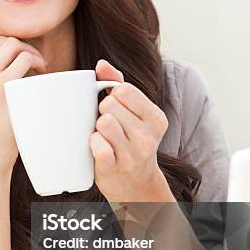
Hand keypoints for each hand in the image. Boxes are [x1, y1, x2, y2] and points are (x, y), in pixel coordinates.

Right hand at [0, 30, 46, 171]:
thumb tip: (9, 59)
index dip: (6, 42)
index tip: (18, 57)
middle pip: (1, 38)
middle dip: (22, 46)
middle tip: (35, 64)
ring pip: (13, 44)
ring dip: (31, 52)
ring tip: (40, 68)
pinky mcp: (0, 84)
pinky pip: (24, 58)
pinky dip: (37, 62)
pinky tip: (42, 74)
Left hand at [89, 59, 169, 201]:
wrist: (135, 185)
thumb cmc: (130, 141)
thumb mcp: (133, 114)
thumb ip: (117, 84)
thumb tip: (101, 64)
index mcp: (156, 118)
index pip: (124, 89)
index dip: (112, 96)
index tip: (116, 109)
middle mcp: (149, 136)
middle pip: (109, 104)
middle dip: (103, 112)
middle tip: (109, 127)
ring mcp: (133, 154)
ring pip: (103, 122)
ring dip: (97, 129)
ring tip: (104, 137)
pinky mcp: (115, 167)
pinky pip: (97, 144)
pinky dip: (93, 144)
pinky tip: (99, 150)